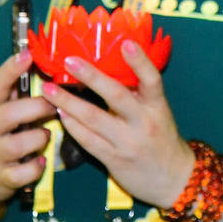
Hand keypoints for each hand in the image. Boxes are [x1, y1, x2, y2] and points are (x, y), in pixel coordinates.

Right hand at [0, 50, 57, 213]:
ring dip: (40, 137)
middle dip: (38, 107)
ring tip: (45, 135)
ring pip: (20, 144)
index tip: (28, 54)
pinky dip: (37, 167)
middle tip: (54, 105)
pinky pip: (24, 172)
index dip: (11, 70)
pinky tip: (41, 161)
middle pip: (11, 114)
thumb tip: (39, 65)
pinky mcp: (1, 178)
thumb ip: (11, 94)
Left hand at [40, 40, 194, 208]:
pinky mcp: (114, 159)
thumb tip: (110, 68)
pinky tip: (59, 113)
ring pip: (94, 118)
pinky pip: (88, 140)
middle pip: (116, 96)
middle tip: (69, 60)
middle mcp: (144, 122)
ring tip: (49, 89)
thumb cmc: (162, 139)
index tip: (126, 42)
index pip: (152, 79)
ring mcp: (128, 142)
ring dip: (68, 102)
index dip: (140, 61)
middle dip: (91, 77)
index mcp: (158, 106)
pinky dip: (72, 125)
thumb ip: (138, 95)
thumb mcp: (158, 113)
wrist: (172, 178)